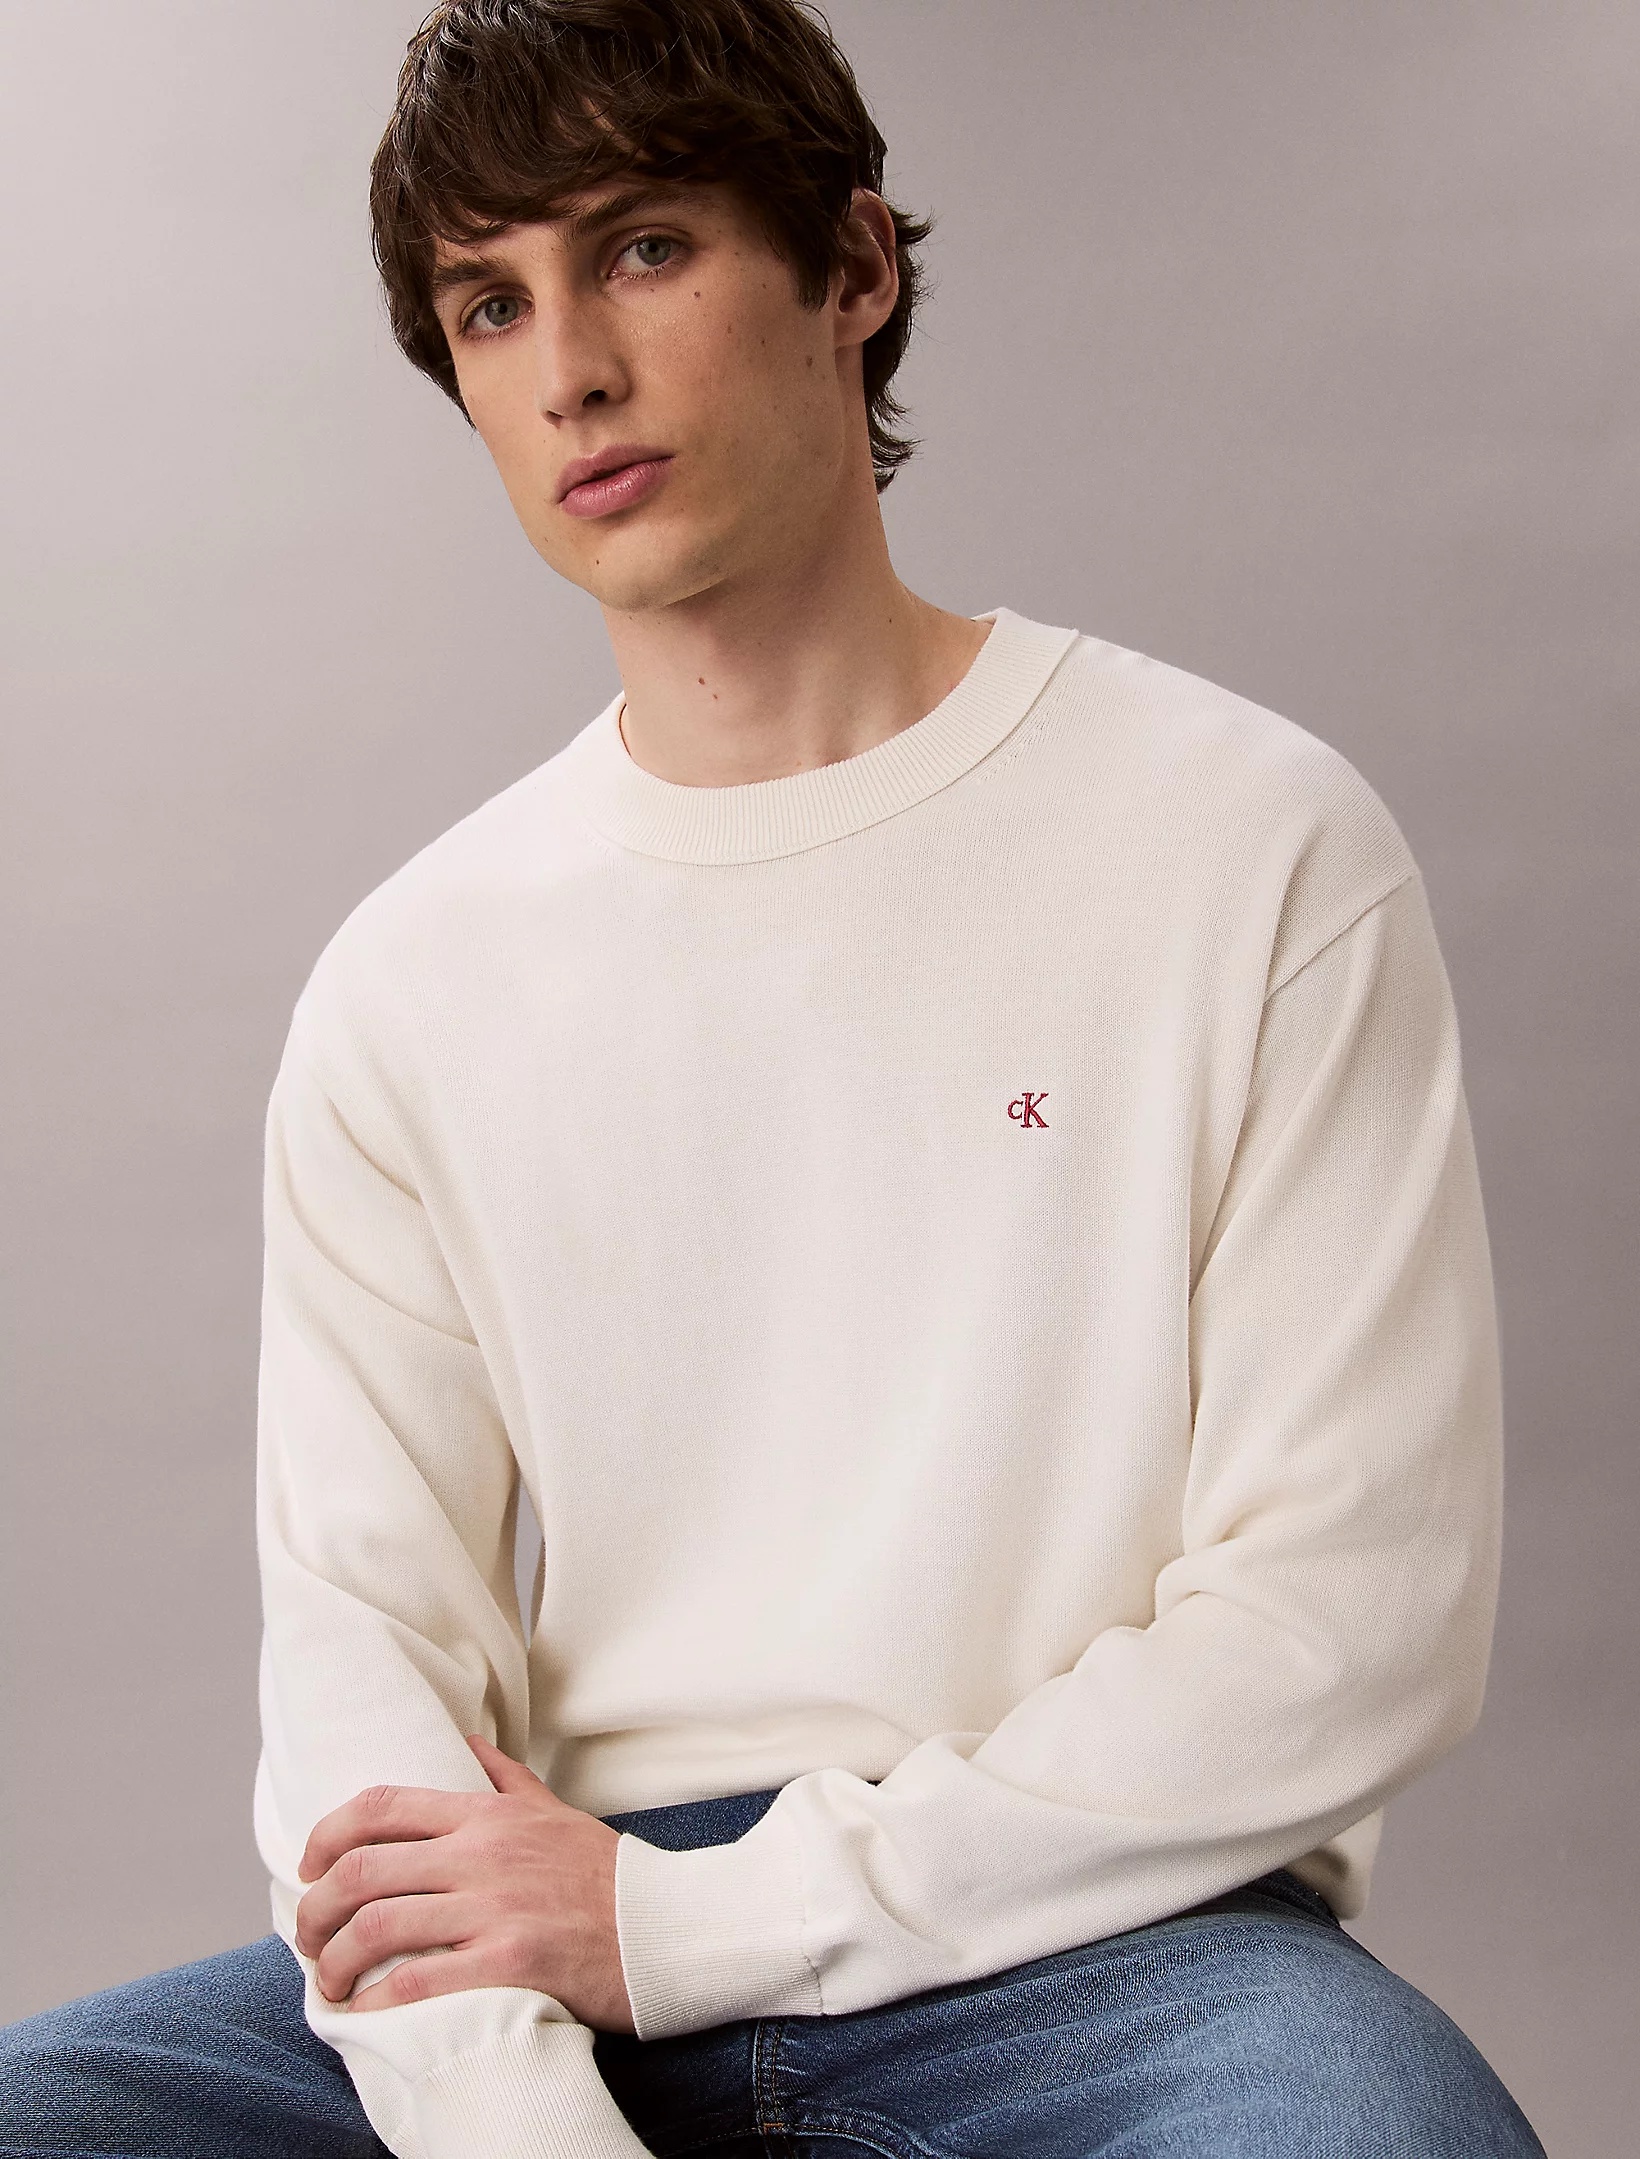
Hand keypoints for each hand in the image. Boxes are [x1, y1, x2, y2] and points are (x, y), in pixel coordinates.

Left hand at [293, 1735, 636, 2031]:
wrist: (664, 1929)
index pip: (383, 1805)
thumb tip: (464, 1742)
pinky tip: (363, 2013)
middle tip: (307, 1934)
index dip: (328, 1833)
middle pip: (364, 1868)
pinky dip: (376, 2002)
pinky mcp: (509, 1966)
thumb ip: (505, 1778)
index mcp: (488, 1816)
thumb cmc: (606, 1876)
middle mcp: (482, 1856)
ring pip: (379, 1926)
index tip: (308, 1865)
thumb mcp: (555, 1810)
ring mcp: (494, 1910)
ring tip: (328, 1981)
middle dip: (316, 1906)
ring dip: (334, 1960)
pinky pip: (418, 1983)